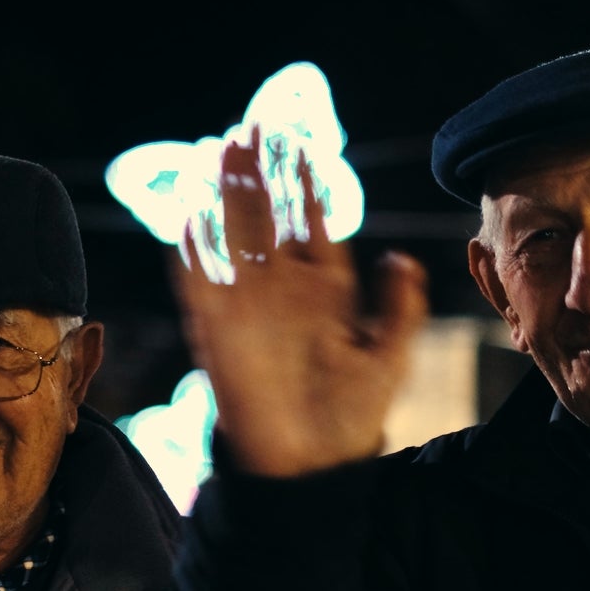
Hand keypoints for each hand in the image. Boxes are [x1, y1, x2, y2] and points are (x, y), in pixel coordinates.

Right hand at [173, 128, 428, 477]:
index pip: (312, 223)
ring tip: (220, 150)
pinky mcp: (218, 331)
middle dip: (260, 173)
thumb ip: (399, 307)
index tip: (303, 142)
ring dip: (226, 195)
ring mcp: (248, 306)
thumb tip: (400, 255)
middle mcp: (284, 289)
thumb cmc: (352, 414)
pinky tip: (189, 214)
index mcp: (326, 289)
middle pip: (267, 217)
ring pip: (234, 237)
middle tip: (252, 126)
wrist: (310, 464)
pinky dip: (194, 251)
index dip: (306, 184)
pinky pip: (200, 283)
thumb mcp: (390, 356)